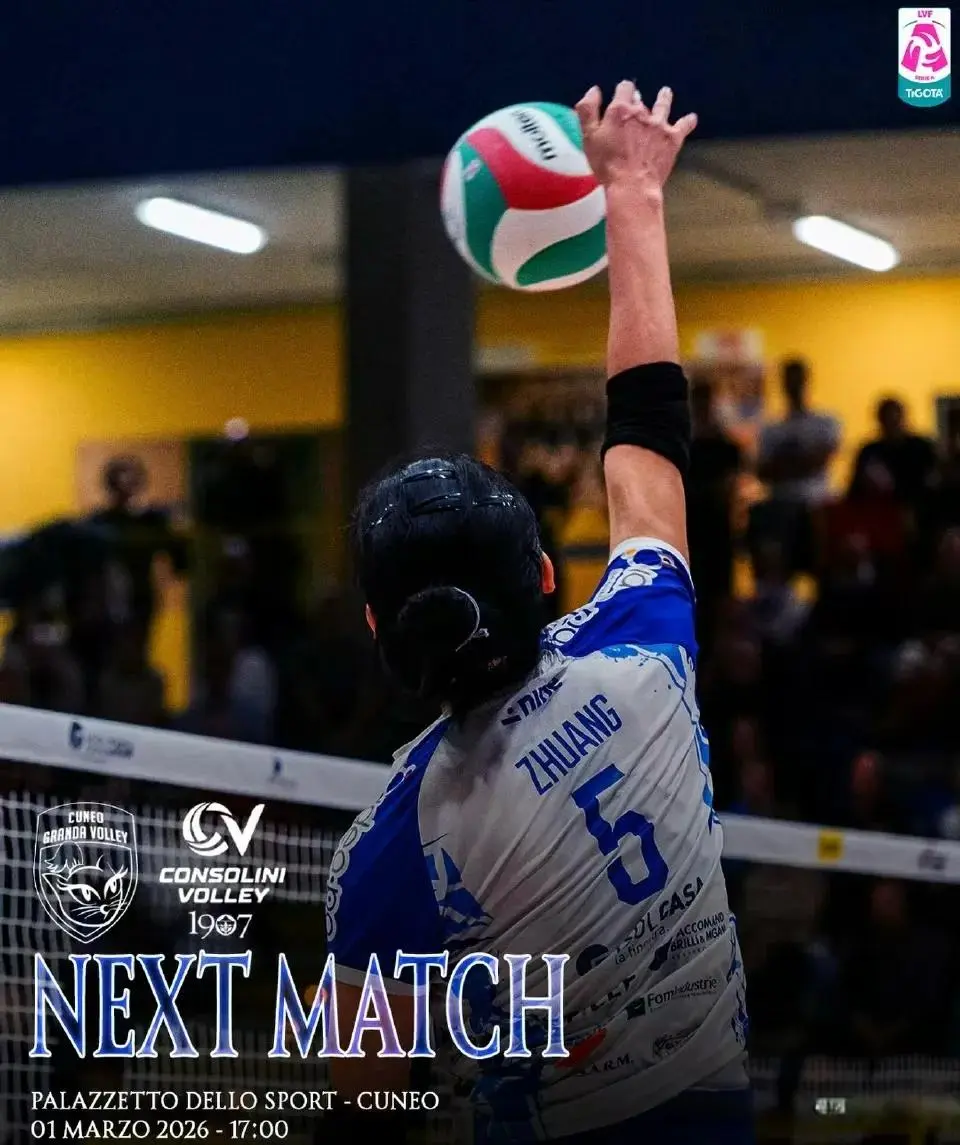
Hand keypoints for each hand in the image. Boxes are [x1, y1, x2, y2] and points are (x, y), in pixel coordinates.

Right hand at [576, 80, 696, 190]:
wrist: (632, 185)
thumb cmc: (607, 164)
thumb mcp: (589, 136)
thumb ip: (588, 110)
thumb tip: (594, 90)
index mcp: (620, 110)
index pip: (623, 88)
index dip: (622, 90)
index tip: (621, 92)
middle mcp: (641, 113)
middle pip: (640, 99)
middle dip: (638, 99)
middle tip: (637, 100)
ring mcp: (659, 125)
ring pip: (663, 105)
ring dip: (664, 98)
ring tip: (665, 92)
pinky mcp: (672, 139)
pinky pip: (684, 126)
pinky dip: (688, 121)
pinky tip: (692, 118)